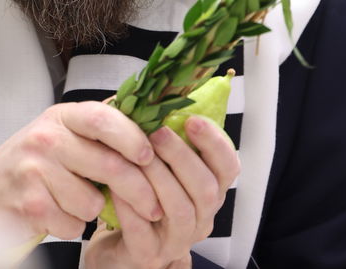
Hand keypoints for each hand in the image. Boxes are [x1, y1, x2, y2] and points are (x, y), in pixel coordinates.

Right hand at [0, 102, 163, 242]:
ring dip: (92, 211)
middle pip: (109, 165)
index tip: (151, 155)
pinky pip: (72, 225)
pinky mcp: (28, 204)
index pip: (104, 118)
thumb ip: (97, 126)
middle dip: (139, 191)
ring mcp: (34, 171)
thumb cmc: (29, 164)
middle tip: (154, 206)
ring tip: (74, 202)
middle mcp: (45, 138)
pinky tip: (56, 214)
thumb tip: (148, 114)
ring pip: (92, 202)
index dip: (133, 137)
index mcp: (60, 117)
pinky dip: (71, 227)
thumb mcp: (60, 132)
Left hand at [85, 116, 240, 268]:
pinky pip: (143, 230)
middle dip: (182, 156)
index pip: (229, 168)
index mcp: (209, 192)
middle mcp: (201, 218)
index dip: (215, 143)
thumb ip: (169, 138)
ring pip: (180, 209)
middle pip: (206, 189)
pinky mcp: (150, 255)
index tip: (193, 119)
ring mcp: (178, 240)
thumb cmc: (141, 196)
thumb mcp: (160, 166)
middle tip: (158, 132)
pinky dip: (130, 205)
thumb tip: (164, 92)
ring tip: (137, 156)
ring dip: (158, 177)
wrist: (117, 244)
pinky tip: (116, 185)